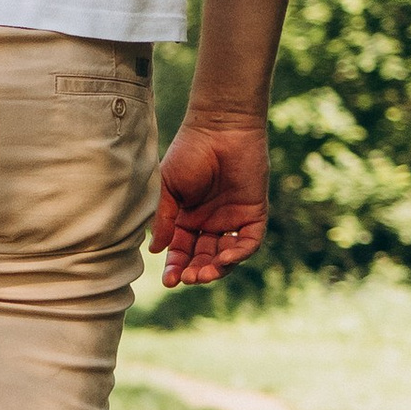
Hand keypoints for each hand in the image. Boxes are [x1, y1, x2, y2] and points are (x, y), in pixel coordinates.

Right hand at [152, 109, 270, 288]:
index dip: (175, 267)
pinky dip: (239, 253)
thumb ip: (164, 219)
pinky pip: (249, 241)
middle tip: (188, 279)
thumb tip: (156, 251)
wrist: (220, 129)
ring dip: (216, 268)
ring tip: (204, 274)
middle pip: (203, 257)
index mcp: (187, 218)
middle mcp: (209, 222)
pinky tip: (225, 258)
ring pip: (226, 255)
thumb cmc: (189, 153)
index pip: (181, 251)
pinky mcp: (254, 213)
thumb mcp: (168, 188)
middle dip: (195, 272)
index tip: (169, 281)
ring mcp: (232, 219)